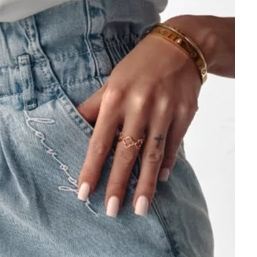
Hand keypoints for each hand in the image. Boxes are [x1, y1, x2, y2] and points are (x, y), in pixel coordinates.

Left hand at [76, 29, 201, 216]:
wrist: (181, 46)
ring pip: (153, 155)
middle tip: (111, 210)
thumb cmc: (138, 67)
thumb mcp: (111, 82)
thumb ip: (94, 108)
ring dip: (146, 184)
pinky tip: (159, 182)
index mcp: (116, 98)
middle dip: (118, 184)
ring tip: (139, 208)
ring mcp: (165, 111)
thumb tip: (72, 127)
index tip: (84, 193)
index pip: (99, 141)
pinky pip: (173, 146)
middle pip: (127, 153)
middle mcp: (140, 106)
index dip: (91, 169)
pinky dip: (166, 165)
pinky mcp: (184, 114)